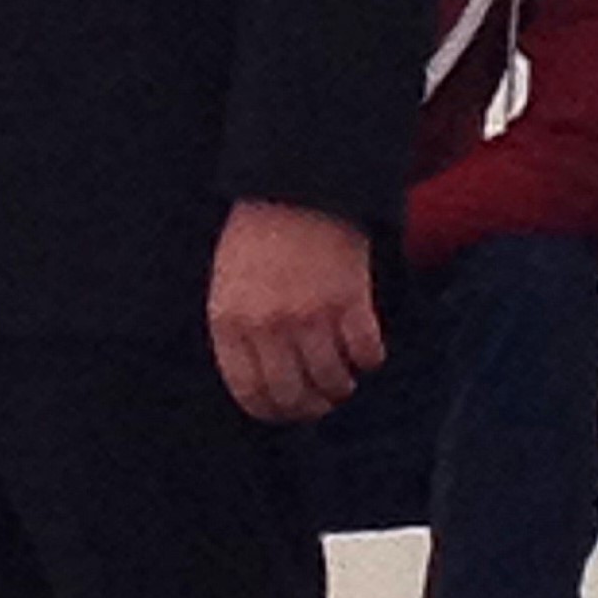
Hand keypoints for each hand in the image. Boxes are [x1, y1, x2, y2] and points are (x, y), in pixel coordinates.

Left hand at [208, 199, 383, 423]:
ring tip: (343, 377)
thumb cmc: (257, 235)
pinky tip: (364, 349)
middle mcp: (268, 326)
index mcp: (230, 320)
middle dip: (309, 406)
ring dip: (341, 386)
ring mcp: (310, 316)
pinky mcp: (349, 302)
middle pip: (292, 397)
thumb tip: (259, 384)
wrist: (295, 187)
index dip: (271, 411)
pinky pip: (367, 356)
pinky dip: (369, 359)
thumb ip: (239, 333)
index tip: (286, 410)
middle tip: (320, 400)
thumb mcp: (228, 284)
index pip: (249, 393)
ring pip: (333, 383)